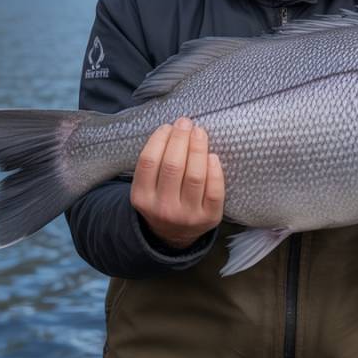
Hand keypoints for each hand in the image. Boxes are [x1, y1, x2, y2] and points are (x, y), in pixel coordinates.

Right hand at [130, 117, 224, 249]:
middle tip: (186, 123)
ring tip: (199, 132)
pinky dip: (215, 170)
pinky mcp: (209, 218)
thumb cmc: (161, 198)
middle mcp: (163, 208)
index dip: (160, 139)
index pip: (149, 162)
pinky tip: (212, 156)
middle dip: (181, 138)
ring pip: (195, 176)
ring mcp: (187, 215)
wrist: (173, 235)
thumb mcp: (147, 186)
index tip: (168, 126)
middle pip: (173, 166)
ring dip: (198, 148)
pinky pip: (215, 190)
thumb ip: (155, 163)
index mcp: (142, 198)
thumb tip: (174, 129)